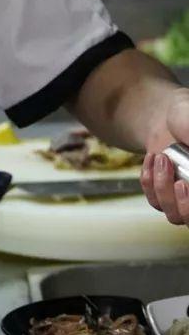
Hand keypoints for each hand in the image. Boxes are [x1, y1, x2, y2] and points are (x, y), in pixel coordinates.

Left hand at [141, 87, 188, 223]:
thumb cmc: (185, 118)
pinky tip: (152, 158)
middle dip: (186, 205)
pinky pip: (155, 202)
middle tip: (180, 183)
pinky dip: (149, 182)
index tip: (187, 185)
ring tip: (161, 158)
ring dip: (164, 189)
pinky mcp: (164, 197)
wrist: (166, 118)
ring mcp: (185, 200)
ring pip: (175, 216)